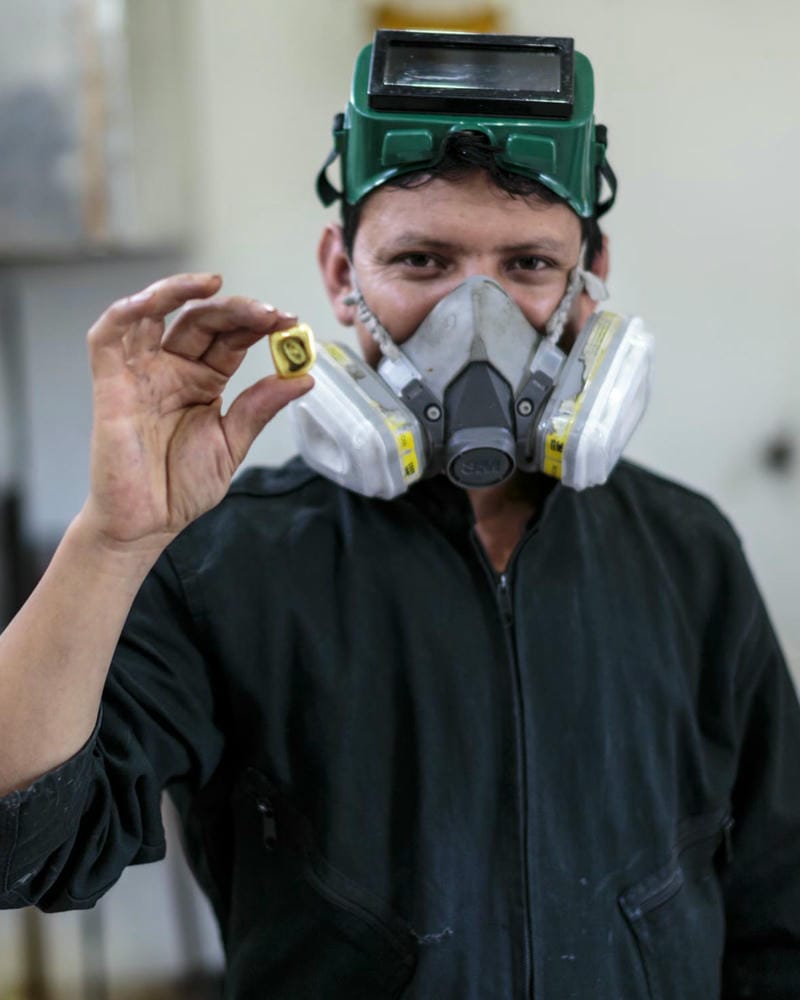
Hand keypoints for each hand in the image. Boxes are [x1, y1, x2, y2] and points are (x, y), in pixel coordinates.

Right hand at [82, 272, 311, 550]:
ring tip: (215, 286)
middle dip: (236, 311)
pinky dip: (126, 311)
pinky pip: (108, 337)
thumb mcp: (232, 444)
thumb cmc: (182, 488)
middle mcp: (172, 369)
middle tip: (269, 313)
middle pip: (201, 321)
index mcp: (203, 381)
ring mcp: (140, 373)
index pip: (231, 339)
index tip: (290, 322)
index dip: (258, 325)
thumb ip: (260, 407)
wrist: (147, 524)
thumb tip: (304, 377)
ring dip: (181, 292)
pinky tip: (153, 300)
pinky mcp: (110, 384)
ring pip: (153, 313)